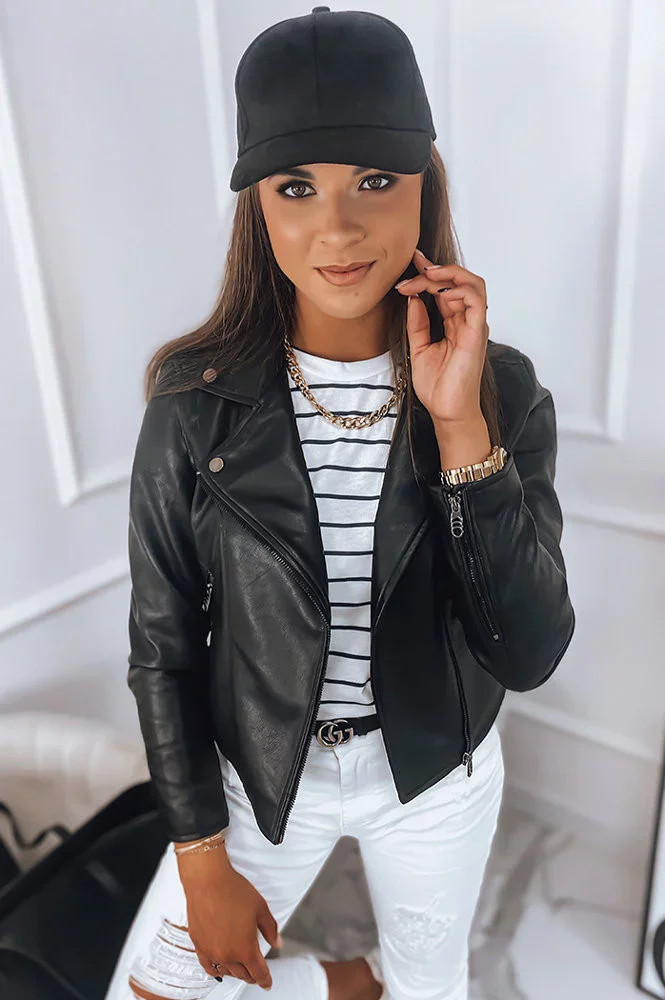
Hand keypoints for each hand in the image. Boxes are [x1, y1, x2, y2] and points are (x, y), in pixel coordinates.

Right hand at [176, 848, 280, 989]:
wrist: (207, 880)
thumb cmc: (233, 890)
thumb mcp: (261, 908)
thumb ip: (270, 929)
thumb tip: (277, 942)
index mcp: (245, 948)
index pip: (258, 972)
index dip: (265, 980)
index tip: (267, 983)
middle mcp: (227, 954)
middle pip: (243, 974)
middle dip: (252, 975)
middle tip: (257, 973)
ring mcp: (211, 951)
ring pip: (226, 971)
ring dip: (236, 972)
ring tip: (241, 968)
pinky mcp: (198, 945)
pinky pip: (208, 966)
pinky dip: (216, 969)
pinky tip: (219, 967)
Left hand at [394, 248, 489, 425]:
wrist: (447, 411)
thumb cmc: (437, 386)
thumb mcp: (418, 348)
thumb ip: (418, 323)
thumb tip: (412, 299)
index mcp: (454, 323)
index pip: (445, 288)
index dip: (429, 272)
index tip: (410, 263)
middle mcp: (466, 320)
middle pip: (457, 281)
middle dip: (433, 270)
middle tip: (410, 271)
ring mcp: (474, 325)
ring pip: (471, 283)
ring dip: (448, 274)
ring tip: (425, 275)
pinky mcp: (477, 332)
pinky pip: (476, 299)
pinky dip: (458, 288)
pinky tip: (438, 290)